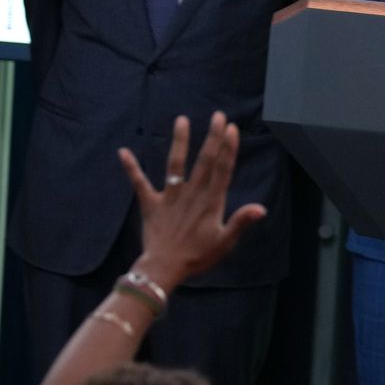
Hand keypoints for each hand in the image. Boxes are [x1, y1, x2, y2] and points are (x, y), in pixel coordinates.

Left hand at [117, 112, 265, 290]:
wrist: (163, 268)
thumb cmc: (198, 257)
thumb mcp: (225, 242)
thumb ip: (241, 222)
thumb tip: (261, 208)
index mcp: (211, 202)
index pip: (222, 169)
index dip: (227, 148)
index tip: (231, 128)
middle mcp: (191, 193)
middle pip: (204, 161)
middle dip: (212, 138)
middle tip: (217, 116)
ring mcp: (170, 197)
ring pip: (176, 164)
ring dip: (179, 142)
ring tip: (181, 120)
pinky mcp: (151, 204)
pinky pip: (139, 183)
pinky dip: (131, 168)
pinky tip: (122, 151)